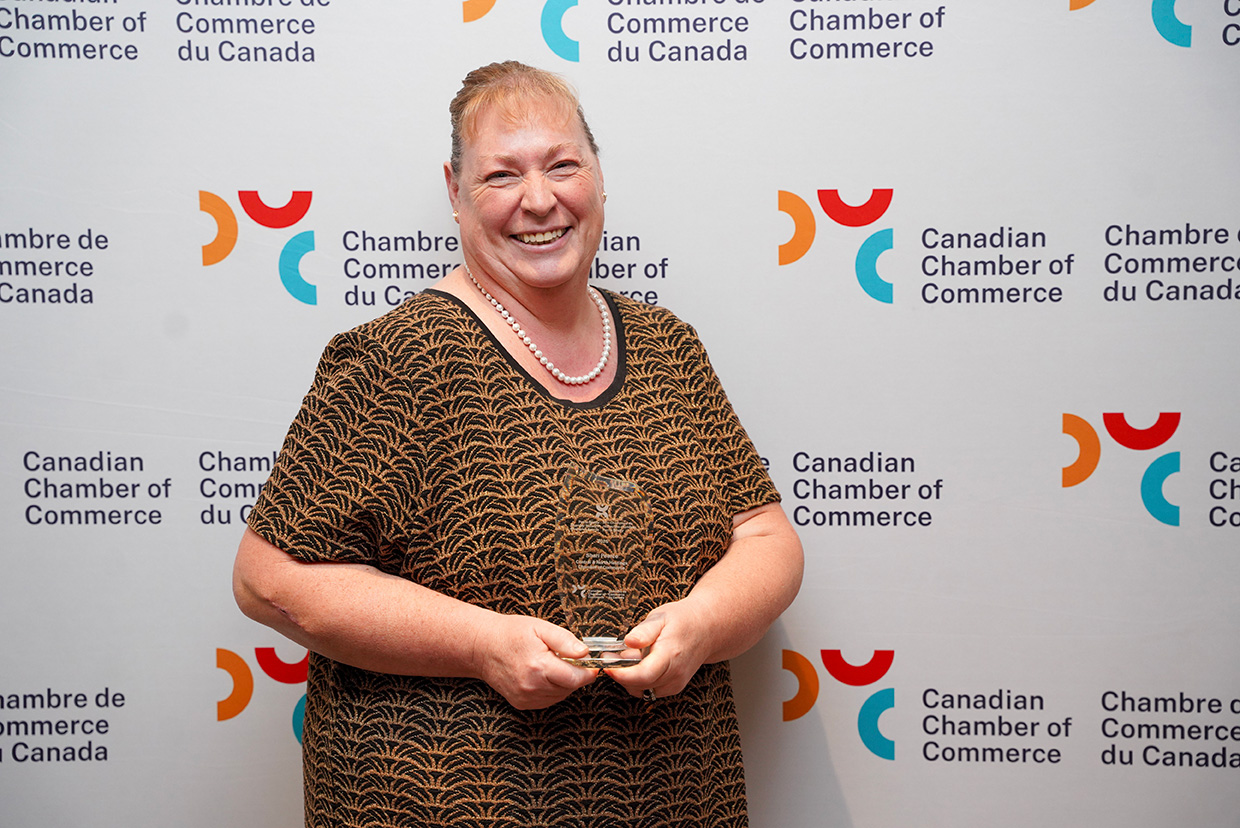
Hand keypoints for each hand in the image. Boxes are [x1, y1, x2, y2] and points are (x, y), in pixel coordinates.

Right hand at [473, 614, 598, 709]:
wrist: (482, 646)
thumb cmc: (510, 634)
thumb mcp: (540, 627)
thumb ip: (565, 641)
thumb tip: (585, 653)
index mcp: (539, 667)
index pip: (576, 678)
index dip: (588, 671)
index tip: (591, 663)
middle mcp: (532, 686)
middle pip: (570, 687)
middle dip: (575, 674)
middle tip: (567, 658)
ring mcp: (526, 698)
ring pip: (560, 695)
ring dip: (564, 682)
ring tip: (551, 664)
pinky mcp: (521, 703)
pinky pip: (548, 700)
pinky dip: (552, 689)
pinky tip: (543, 674)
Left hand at [603, 601, 708, 700]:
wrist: (706, 628)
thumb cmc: (682, 620)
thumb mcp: (660, 617)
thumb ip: (644, 631)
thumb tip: (629, 641)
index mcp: (670, 655)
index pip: (643, 675)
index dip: (621, 674)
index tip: (607, 666)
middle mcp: (675, 674)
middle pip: (639, 684)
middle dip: (621, 673)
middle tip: (612, 655)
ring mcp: (675, 683)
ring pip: (642, 690)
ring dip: (630, 677)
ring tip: (630, 656)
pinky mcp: (674, 687)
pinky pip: (649, 690)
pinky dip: (639, 680)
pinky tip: (640, 664)